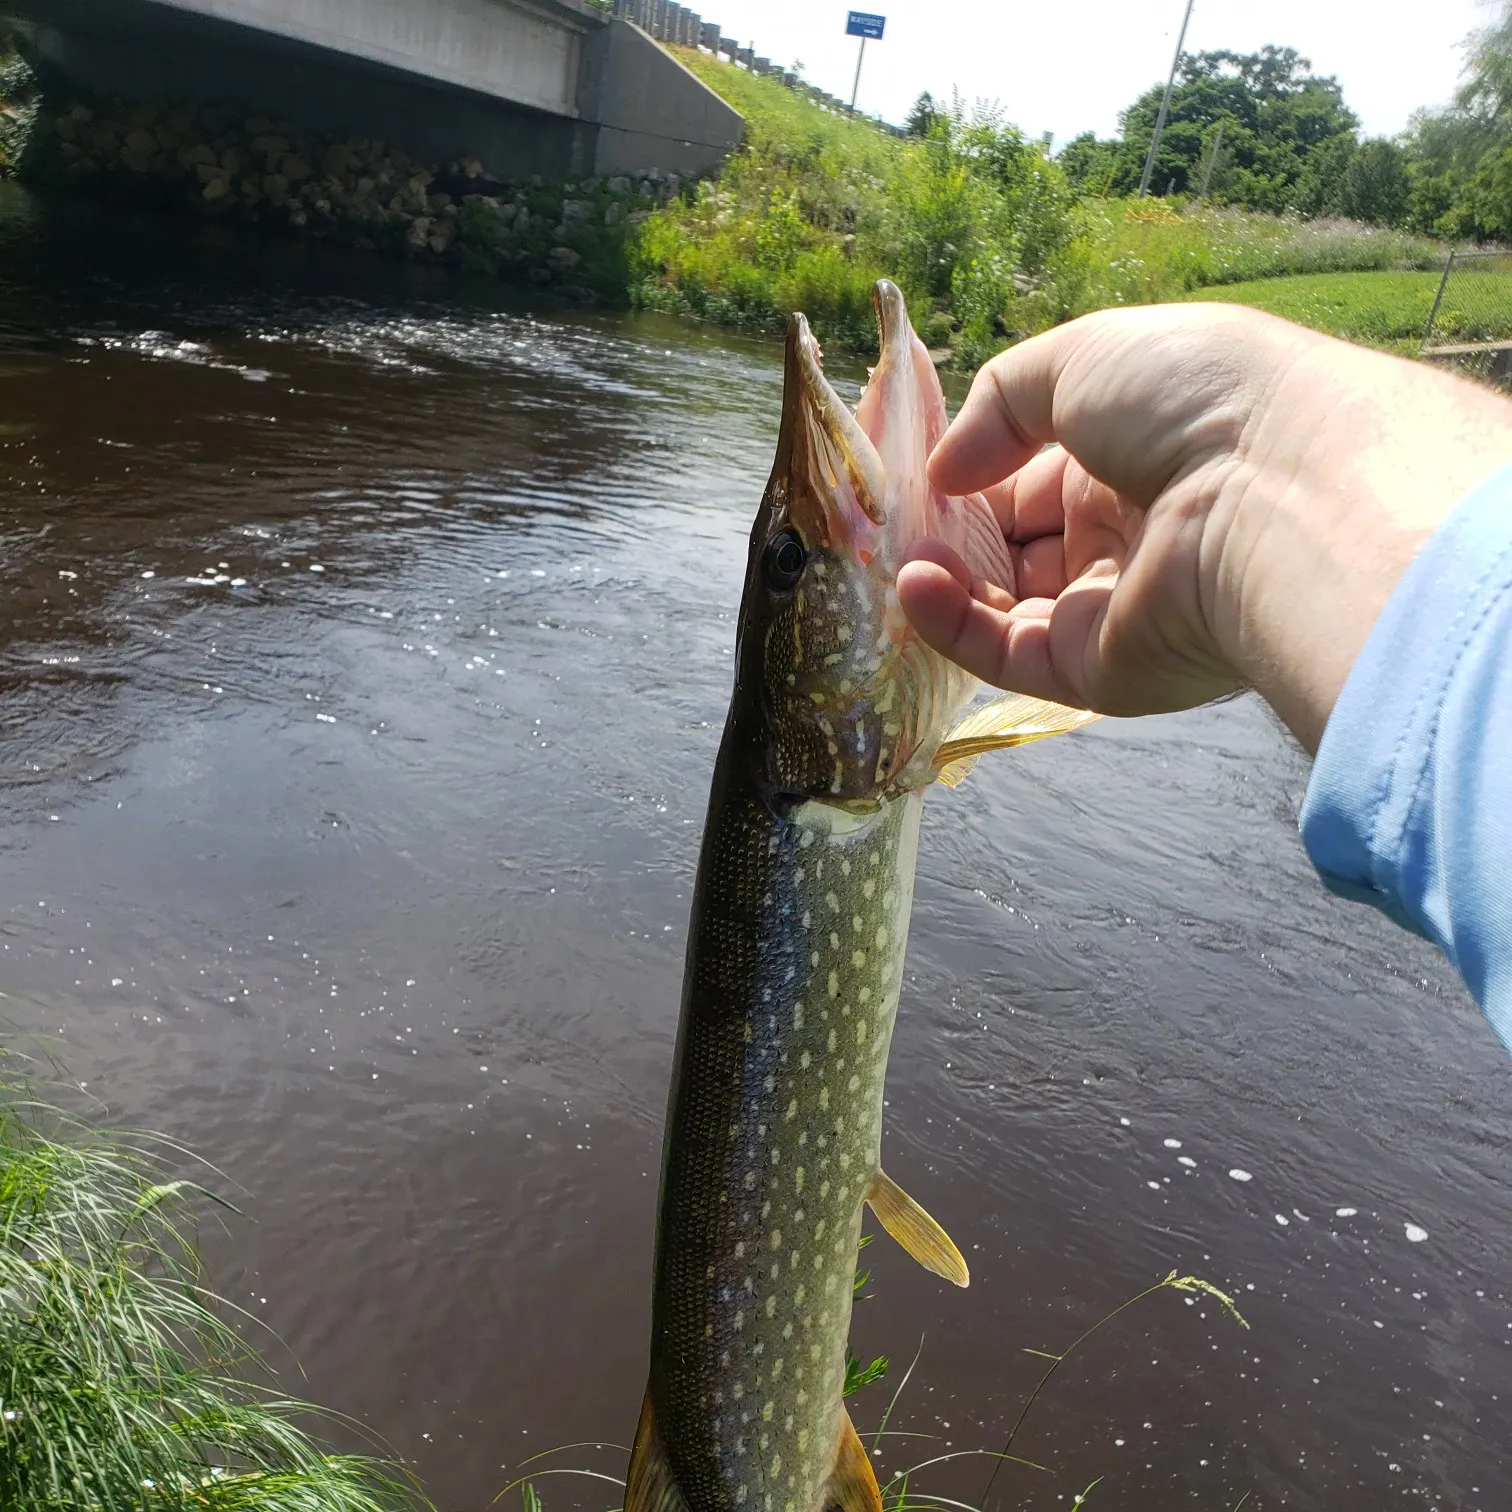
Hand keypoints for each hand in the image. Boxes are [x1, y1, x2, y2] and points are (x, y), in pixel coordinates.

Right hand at [897, 304, 1511, 750]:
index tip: (918, 473)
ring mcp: (1114, 608)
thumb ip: (999, 404)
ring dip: (944, 578)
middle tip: (895, 519)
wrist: (1273, 491)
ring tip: (903, 554)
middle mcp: (1127, 535)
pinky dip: (952, 624)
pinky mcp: (1100, 672)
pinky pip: (1008, 655)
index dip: (972, 475)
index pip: (1032, 476)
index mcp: (1135, 457)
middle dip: (951, 532)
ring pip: (1003, 605)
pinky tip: (916, 584)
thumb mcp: (1083, 358)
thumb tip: (944, 470)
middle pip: (1014, 546)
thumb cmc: (1189, 400)